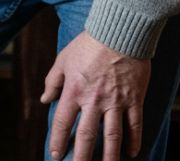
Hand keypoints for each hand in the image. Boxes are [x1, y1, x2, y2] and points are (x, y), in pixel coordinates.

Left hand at [40, 31, 150, 160]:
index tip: (55, 154)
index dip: (57, 141)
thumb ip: (53, 82)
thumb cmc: (89, 44)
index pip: (62, 123)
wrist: (120, 32)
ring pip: (112, 136)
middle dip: (81, 157)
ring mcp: (116, 101)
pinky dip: (134, 141)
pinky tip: (131, 153)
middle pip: (86, 136)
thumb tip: (45, 99)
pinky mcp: (134, 99)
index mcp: (74, 91)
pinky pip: (134, 125)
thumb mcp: (63, 60)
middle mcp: (94, 100)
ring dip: (109, 157)